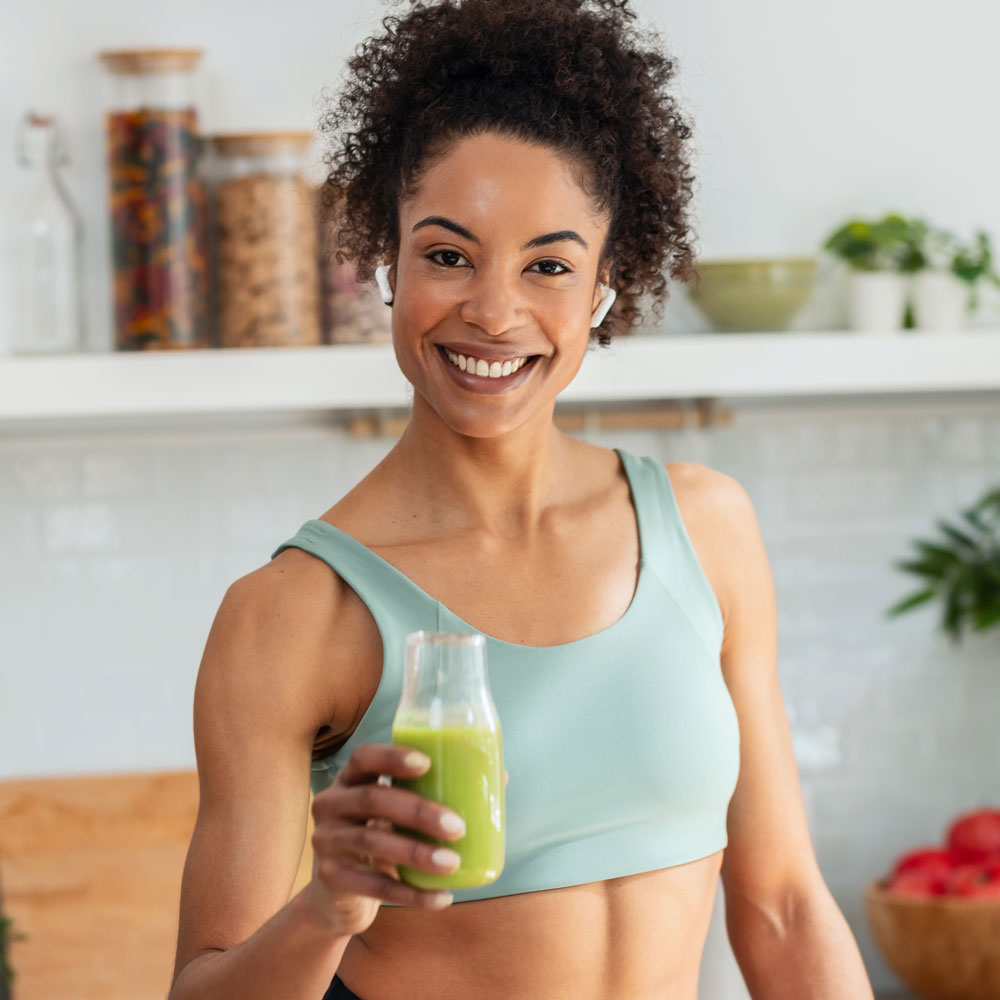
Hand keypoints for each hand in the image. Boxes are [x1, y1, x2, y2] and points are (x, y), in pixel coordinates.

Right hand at [304, 742, 467, 936]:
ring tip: (452, 863)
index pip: (364, 757)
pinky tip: (441, 898)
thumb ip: (436, 793)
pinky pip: (372, 885)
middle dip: (418, 811)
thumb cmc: (383, 837)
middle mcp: (331, 804)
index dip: (392, 757)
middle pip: (373, 799)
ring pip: (371, 842)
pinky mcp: (330, 878)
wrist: (339, 895)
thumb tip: (500, 777)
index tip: (427, 763)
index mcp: (351, 779)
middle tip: (457, 826)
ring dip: (417, 853)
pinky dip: (411, 893)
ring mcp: (326, 841)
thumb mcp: (399, 814)